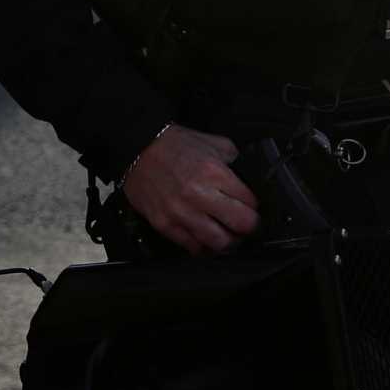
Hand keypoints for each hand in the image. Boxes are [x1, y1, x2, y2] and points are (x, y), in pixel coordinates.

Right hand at [121, 125, 260, 255]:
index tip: (249, 208)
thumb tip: (244, 175)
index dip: (253, 207)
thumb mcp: (210, 142)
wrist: (137, 148)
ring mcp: (181, 213)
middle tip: (244, 225)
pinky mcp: (165, 224)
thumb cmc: (171, 145)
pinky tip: (204, 238)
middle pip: (241, 225)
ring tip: (226, 234)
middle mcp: (199, 195)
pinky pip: (192, 247)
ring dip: (227, 241)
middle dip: (247, 226)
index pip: (249, 202)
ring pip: (219, 243)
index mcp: (214, 173)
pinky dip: (202, 246)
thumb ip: (232, 158)